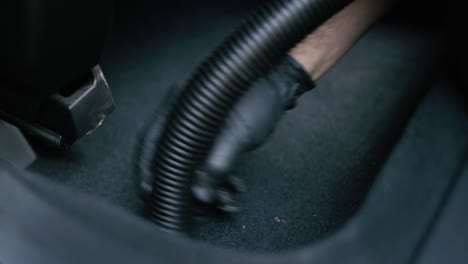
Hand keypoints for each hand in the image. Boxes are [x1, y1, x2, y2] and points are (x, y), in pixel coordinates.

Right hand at [136, 55, 313, 213]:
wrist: (280, 85)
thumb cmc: (260, 98)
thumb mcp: (238, 135)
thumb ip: (218, 165)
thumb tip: (201, 195)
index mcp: (181, 109)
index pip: (152, 143)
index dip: (147, 171)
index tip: (150, 193)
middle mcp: (185, 117)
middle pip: (172, 158)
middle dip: (185, 187)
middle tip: (196, 207)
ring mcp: (199, 126)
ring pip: (192, 164)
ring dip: (206, 186)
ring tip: (224, 201)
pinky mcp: (213, 134)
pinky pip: (207, 161)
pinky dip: (218, 177)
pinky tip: (233, 188)